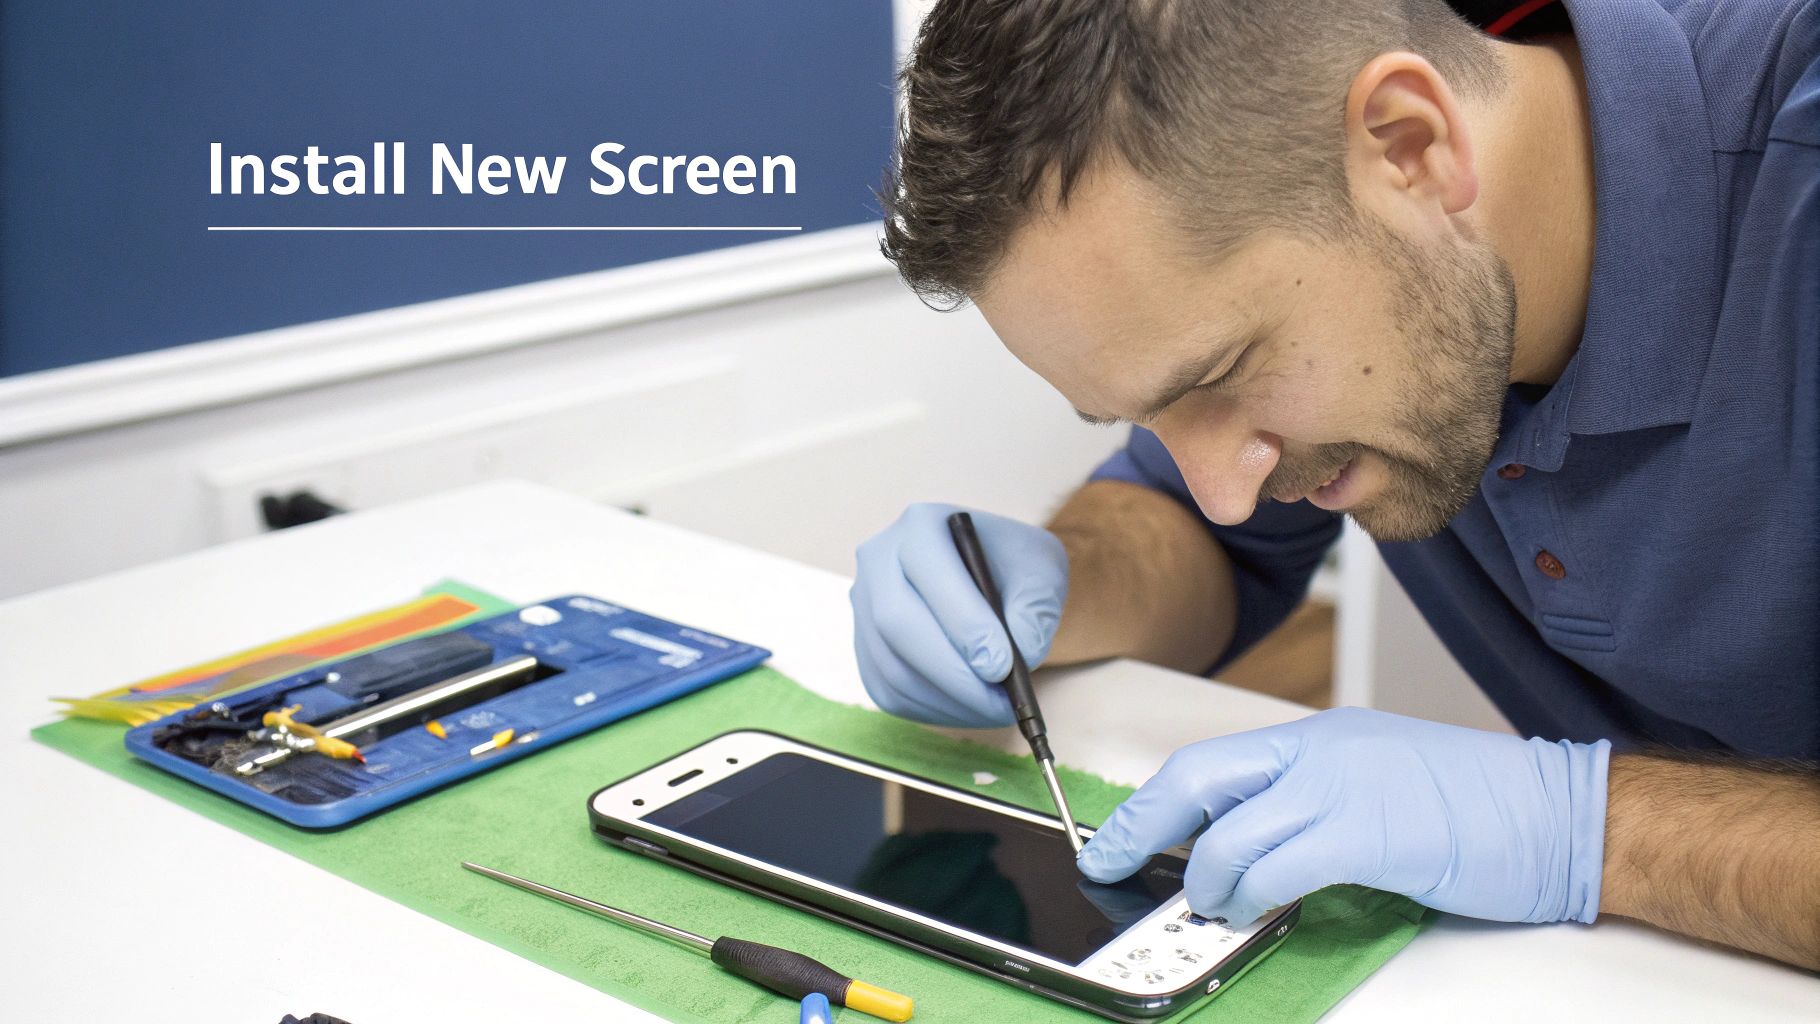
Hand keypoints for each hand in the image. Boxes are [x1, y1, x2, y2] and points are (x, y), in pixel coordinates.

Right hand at [851, 503, 1067, 726]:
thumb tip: (1019, 654)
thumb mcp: (1042, 570)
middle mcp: (879, 560)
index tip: (1003, 667)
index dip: (964, 625)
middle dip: (953, 674)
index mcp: (920, 525)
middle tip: (1001, 703)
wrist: (990, 574)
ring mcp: (862, 605)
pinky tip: (968, 709)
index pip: (930, 573)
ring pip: (890, 667)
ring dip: (947, 701)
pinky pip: (886, 691)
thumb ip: (1035, 607)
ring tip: (995, 710)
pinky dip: (931, 710)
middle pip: (896, 624)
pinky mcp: (864, 647)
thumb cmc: (1014, 567)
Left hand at [1078, 707, 1610, 925]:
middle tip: (1109, 866)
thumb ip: (1310, 806)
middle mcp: (1321, 751)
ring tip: (1206, 907)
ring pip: (1230, 834)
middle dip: (1143, 829)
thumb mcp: (1377, 784)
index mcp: (1320, 739)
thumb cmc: (1481, 808)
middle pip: (1200, 780)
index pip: (1210, 761)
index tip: (1116, 837)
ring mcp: (1343, 788)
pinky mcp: (1368, 833)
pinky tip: (1250, 912)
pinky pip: (1277, 867)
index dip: (1154, 802)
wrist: (1563, 814)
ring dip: (1204, 882)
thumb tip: (1242, 847)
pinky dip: (1249, 896)